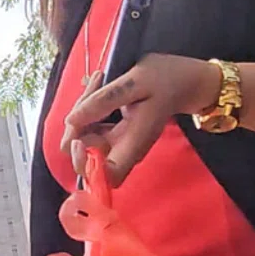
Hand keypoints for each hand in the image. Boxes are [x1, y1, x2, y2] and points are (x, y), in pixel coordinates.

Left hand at [63, 53, 222, 184]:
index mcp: (133, 145)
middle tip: (90, 92)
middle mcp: (124, 150)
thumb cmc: (166, 79)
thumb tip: (70, 120)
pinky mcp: (112, 133)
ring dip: (81, 112)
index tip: (78, 138)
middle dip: (77, 126)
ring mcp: (117, 143)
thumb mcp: (135, 81)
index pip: (105, 176)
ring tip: (99, 80)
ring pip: (83, 139)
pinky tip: (99, 83)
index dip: (85, 164)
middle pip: (85, 156)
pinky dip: (87, 108)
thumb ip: (104, 101)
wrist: (184, 79)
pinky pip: (89, 127)